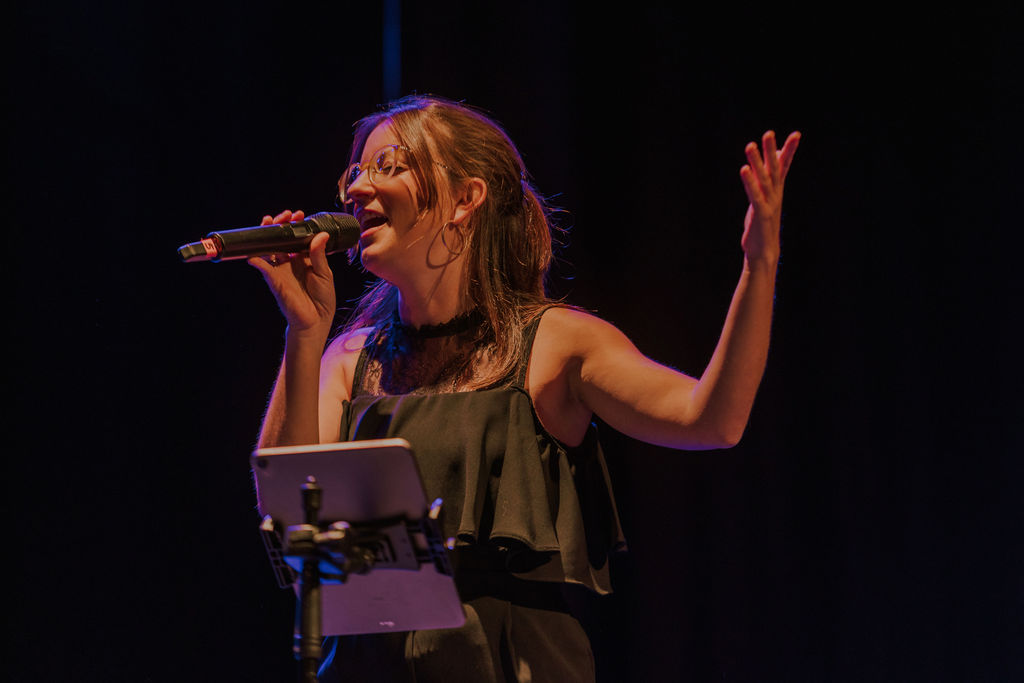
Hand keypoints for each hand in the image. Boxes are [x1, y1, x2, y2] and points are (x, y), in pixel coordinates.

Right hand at [247, 209, 336, 333]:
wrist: (316, 321)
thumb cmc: (322, 299)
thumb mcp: (324, 273)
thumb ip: (319, 255)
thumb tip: (320, 234)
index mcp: (304, 258)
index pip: (296, 237)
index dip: (296, 225)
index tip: (299, 215)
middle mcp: (290, 262)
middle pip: (280, 239)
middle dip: (280, 225)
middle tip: (284, 216)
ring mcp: (280, 270)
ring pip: (269, 248)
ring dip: (267, 235)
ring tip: (269, 222)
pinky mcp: (274, 280)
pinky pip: (263, 267)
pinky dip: (257, 260)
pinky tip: (254, 253)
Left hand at [739, 130, 800, 265]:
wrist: (764, 251)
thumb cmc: (763, 223)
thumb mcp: (767, 200)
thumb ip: (769, 181)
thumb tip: (774, 164)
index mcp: (776, 190)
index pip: (784, 166)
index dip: (789, 150)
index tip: (797, 134)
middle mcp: (775, 194)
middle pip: (775, 168)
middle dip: (772, 150)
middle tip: (769, 132)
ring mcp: (769, 203)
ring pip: (763, 178)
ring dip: (756, 161)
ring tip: (750, 144)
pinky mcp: (760, 213)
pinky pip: (754, 194)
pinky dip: (749, 182)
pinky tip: (744, 169)